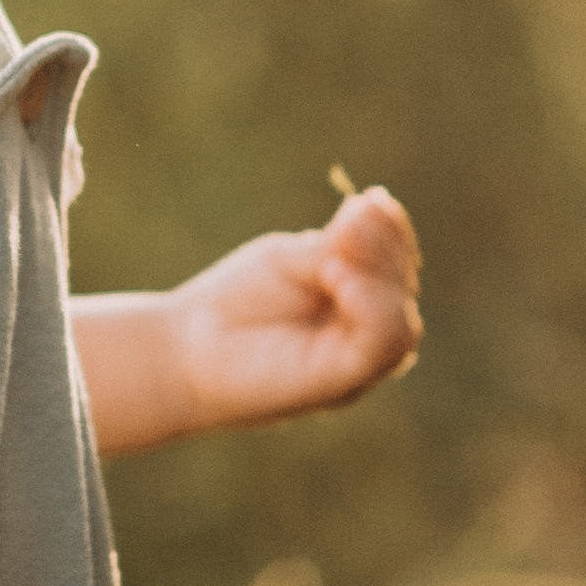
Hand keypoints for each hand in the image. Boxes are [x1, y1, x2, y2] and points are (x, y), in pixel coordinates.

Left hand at [163, 185, 421, 432]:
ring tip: (337, 257)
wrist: (183, 351)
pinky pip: (377, 351)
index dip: (393, 231)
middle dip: (384, 249)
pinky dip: (369, 310)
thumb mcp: (290, 261)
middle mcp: (367, 337)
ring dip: (378, 280)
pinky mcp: (338, 385)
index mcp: (361, 302)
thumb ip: (337, 245)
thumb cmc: (237, 305)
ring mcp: (356, 366)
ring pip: (400, 326)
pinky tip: (339, 277)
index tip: (369, 200)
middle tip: (351, 220)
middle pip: (403, 291)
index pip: (401, 264)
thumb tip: (378, 202)